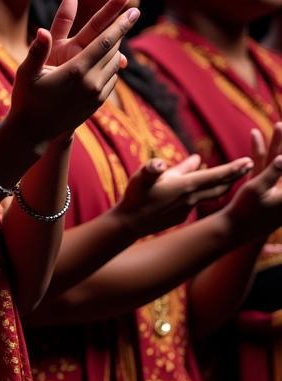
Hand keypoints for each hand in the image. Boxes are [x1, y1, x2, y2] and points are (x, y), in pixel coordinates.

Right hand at [6, 0, 138, 145]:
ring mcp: (97, 94)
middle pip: (115, 51)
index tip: (133, 10)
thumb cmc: (26, 97)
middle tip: (132, 14)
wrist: (34, 131)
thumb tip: (42, 30)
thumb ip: (37, 50)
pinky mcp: (98, 103)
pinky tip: (107, 59)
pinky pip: (111, 79)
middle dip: (123, 31)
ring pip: (115, 65)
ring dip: (118, 48)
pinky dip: (112, 65)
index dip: (120, 25)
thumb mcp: (26, 72)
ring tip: (118, 33)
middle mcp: (92, 82)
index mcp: (76, 70)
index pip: (106, 42)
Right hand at [112, 153, 253, 238]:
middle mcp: (191, 198)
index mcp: (185, 186)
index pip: (216, 176)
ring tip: (230, 177)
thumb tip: (186, 158)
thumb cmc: (136, 196)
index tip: (249, 161)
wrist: (131, 223)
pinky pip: (197, 201)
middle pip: (220, 186)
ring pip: (211, 195)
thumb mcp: (144, 176)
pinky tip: (199, 190)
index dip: (233, 168)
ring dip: (224, 185)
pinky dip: (205, 193)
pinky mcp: (182, 215)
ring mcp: (188, 208)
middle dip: (235, 176)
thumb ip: (162, 165)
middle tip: (249, 165)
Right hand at [223, 124, 281, 239]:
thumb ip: (273, 172)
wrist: (236, 227)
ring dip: (276, 143)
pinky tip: (255, 136)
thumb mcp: (257, 189)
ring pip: (277, 160)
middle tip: (281, 124)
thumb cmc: (246, 210)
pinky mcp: (266, 184)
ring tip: (277, 124)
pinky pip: (265, 164)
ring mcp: (276, 186)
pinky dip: (260, 151)